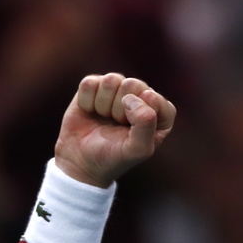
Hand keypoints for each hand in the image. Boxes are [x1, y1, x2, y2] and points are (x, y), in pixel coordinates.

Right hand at [55, 73, 176, 187]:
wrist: (82, 162)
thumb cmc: (115, 157)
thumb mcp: (138, 149)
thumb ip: (146, 125)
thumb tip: (133, 98)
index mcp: (160, 113)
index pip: (155, 98)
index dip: (139, 113)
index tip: (130, 129)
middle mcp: (141, 97)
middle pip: (133, 84)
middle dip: (120, 109)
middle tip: (116, 124)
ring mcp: (117, 90)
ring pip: (111, 80)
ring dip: (103, 104)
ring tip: (104, 118)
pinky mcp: (95, 87)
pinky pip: (90, 83)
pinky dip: (86, 101)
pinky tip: (90, 112)